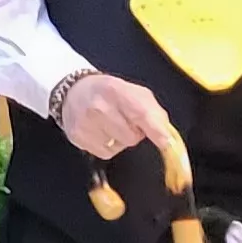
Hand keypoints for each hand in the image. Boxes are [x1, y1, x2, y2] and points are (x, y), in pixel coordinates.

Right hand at [56, 73, 171, 161]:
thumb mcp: (134, 92)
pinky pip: (106, 153)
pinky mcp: (78, 137)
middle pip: (132, 136)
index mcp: (116, 90)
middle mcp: (99, 106)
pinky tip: (101, 132)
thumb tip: (167, 137)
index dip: (156, 130)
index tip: (165, 142)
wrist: (74, 92)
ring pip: (120, 146)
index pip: (141, 113)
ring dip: (121, 139)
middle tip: (126, 121)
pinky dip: (108, 146)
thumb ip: (154, 112)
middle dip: (135, 132)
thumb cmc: (109, 92)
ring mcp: (86, 123)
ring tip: (111, 125)